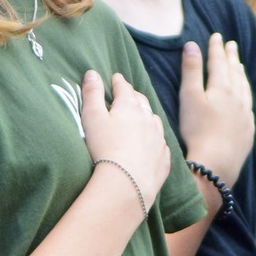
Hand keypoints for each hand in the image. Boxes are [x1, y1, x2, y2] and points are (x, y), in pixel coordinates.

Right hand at [80, 70, 172, 201]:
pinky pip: (160, 143)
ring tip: (141, 118)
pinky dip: (154, 139)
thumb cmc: (105, 147)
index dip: (118, 82)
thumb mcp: (92, 117)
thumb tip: (92, 73)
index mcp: (129, 106)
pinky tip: (150, 144)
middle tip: (128, 94)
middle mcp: (148, 118)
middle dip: (134, 96)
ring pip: (154, 120)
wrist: (127, 182)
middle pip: (141, 101)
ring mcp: (159, 138)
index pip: (124, 88)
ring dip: (146, 116)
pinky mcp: (164, 158)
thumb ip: (91, 93)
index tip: (115, 78)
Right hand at [177, 34, 253, 185]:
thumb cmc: (197, 130)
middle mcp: (237, 98)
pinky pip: (249, 104)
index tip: (216, 36)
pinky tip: (245, 96)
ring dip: (241, 74)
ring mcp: (245, 114)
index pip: (218, 62)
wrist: (216, 162)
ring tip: (239, 65)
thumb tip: (192, 45)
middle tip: (231, 44)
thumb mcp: (189, 98)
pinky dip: (246, 94)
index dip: (216, 48)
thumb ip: (191, 70)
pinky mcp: (248, 130)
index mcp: (221, 88)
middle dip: (231, 57)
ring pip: (244, 88)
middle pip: (234, 72)